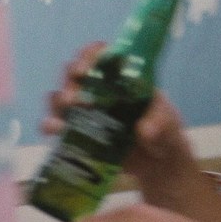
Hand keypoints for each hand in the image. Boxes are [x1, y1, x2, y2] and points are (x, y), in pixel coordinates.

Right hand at [41, 42, 196, 188]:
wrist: (159, 165)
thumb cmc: (166, 134)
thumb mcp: (169, 124)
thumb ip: (161, 124)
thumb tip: (145, 130)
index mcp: (123, 79)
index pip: (103, 56)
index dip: (91, 55)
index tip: (86, 67)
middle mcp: (100, 90)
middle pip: (75, 73)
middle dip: (70, 80)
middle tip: (74, 95)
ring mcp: (87, 111)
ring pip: (61, 97)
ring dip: (58, 101)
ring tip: (66, 111)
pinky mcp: (78, 134)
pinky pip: (58, 125)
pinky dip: (51, 124)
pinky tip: (54, 129)